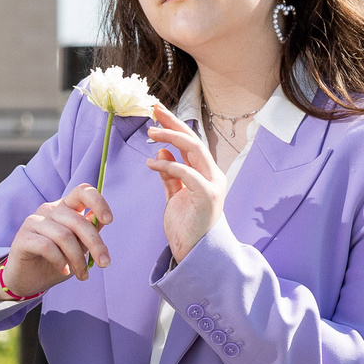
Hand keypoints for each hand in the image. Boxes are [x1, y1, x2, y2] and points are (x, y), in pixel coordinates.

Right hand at [0, 184, 113, 299]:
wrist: (28, 280)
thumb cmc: (56, 262)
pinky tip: (64, 271)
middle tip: (104, 263)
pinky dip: (60, 261)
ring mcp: (33, 221)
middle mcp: (49, 209)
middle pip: (78, 221)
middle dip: (95, 244)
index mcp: (65, 208)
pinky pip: (47, 247)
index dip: (98, 202)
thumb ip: (89, 234)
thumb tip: (103, 221)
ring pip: (64, 236)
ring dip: (78, 259)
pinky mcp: (23, 237)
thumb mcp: (79, 248)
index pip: (82, 192)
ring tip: (82, 274)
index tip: (109, 220)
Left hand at [145, 104, 225, 263]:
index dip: (174, 125)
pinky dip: (170, 164)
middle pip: (193, 140)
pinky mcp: (208, 196)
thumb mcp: (174, 195)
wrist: (194, 253)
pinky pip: (188, 172)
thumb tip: (161, 149)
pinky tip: (152, 162)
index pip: (190, 143)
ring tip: (151, 132)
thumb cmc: (186, 226)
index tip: (157, 112)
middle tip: (154, 110)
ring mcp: (213, 184)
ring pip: (194, 149)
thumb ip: (170, 174)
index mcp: (206, 173)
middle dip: (173, 123)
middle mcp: (213, 175)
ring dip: (171, 137)